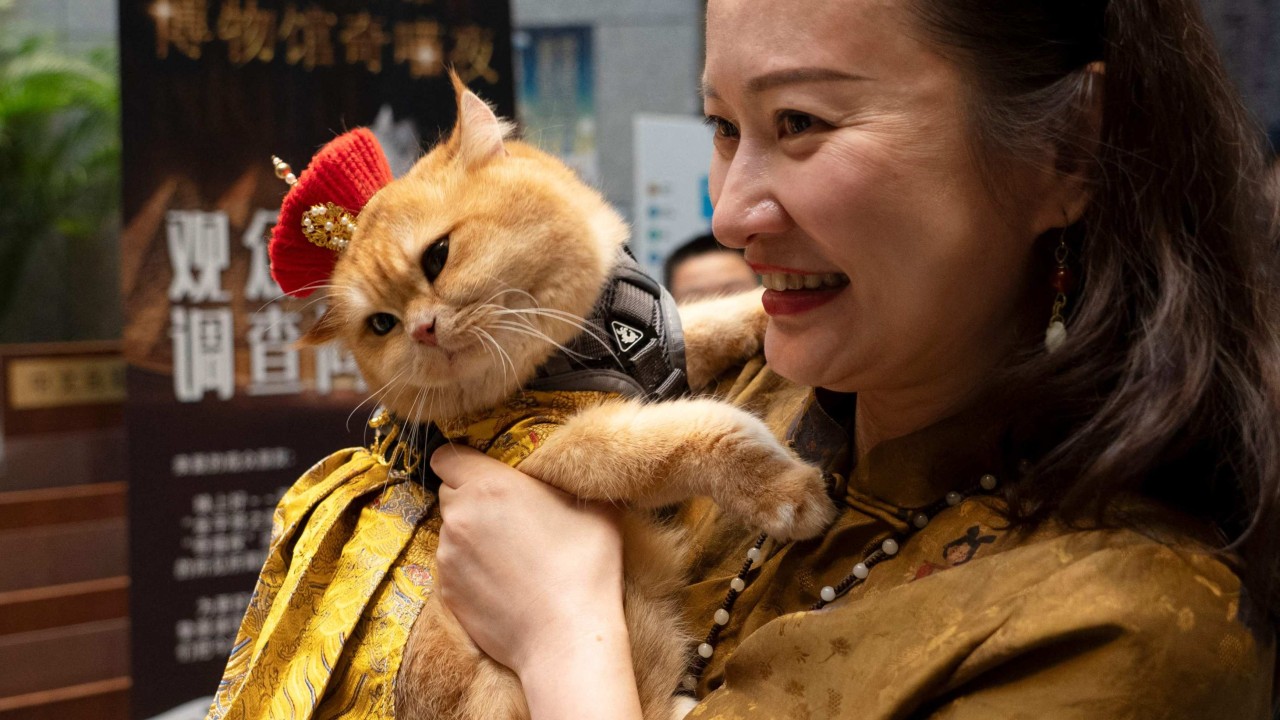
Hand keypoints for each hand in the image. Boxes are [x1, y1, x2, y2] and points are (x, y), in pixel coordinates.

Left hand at [432, 444, 630, 676]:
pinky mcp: (447, 591)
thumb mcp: (594, 507)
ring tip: (509, 555)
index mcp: (489, 485)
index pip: (446, 457)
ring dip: (470, 536)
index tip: (482, 472)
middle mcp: (460, 516)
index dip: (462, 463)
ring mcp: (448, 557)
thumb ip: (566, 481)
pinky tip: (503, 582)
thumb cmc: (585, 568)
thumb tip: (568, 472)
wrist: (565, 638)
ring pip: (450, 532)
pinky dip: (470, 569)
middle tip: (505, 515)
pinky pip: (453, 568)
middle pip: (449, 494)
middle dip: (470, 498)